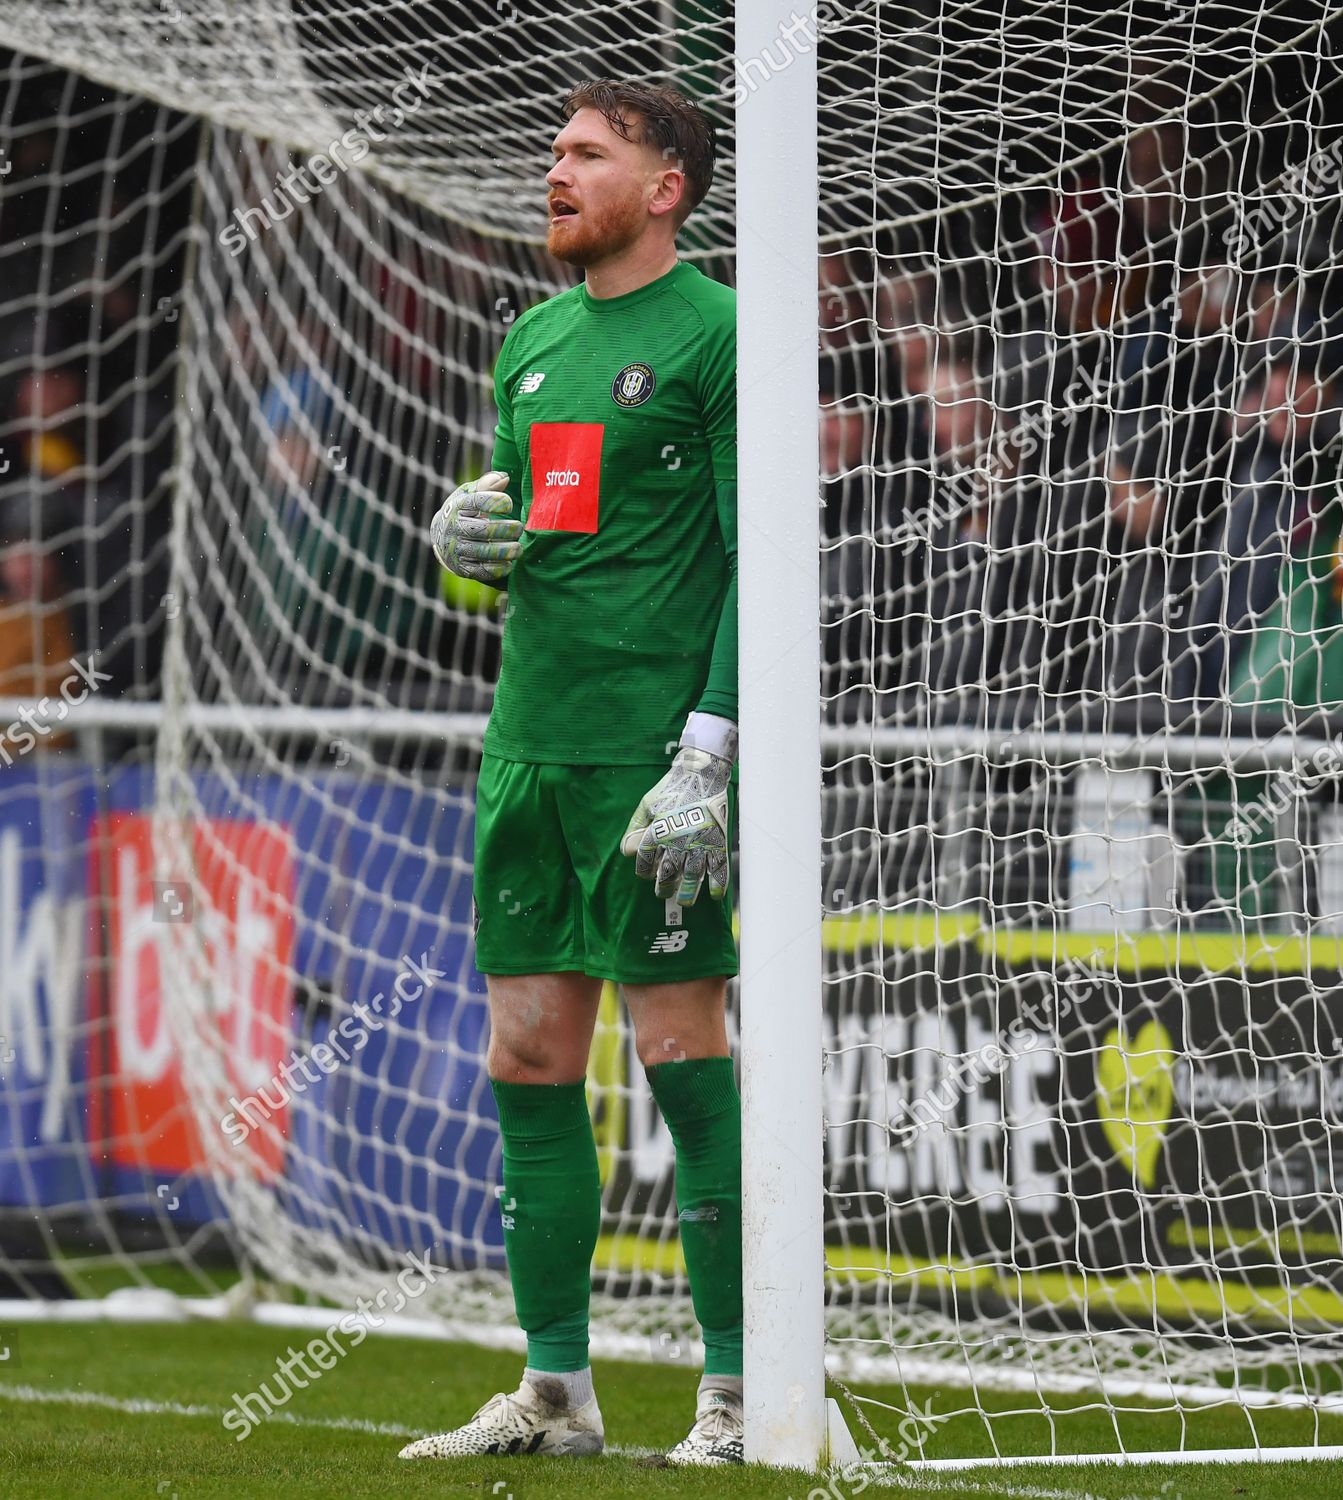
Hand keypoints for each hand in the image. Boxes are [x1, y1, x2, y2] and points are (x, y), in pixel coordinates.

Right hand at [430, 470, 521, 582]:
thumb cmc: (464, 511)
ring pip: (483, 552)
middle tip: (519, 528)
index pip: (477, 502)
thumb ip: (487, 484)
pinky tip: (509, 564)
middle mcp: (454, 528)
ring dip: (505, 551)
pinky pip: (480, 571)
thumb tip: (505, 478)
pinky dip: (497, 569)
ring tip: (518, 549)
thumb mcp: (470, 493)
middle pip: (483, 529)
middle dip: (506, 529)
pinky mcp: (461, 568)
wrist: (441, 537)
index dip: (496, 502)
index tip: (509, 504)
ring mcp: (456, 549)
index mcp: (458, 506)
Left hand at [620, 747, 731, 904]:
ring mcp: (699, 842)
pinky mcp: (717, 841)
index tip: (646, 874)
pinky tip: (715, 896)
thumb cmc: (671, 788)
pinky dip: (718, 884)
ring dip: (687, 892)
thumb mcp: (646, 803)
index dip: (643, 870)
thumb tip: (626, 852)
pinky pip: (719, 868)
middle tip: (662, 893)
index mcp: (657, 831)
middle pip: (667, 873)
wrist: (701, 773)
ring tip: (684, 901)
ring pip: (691, 876)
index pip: (644, 860)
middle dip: (663, 887)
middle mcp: (676, 841)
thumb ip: (635, 827)